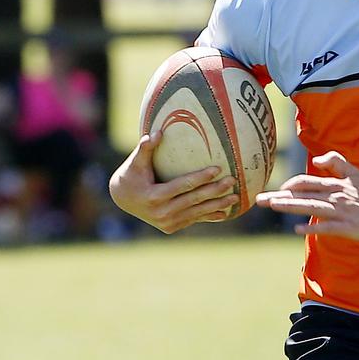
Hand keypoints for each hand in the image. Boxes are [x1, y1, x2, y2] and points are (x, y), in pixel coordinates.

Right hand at [108, 132, 238, 232]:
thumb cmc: (131, 175)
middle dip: (215, 190)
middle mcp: (161, 213)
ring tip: (236, 197)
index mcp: (154, 196)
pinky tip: (225, 212)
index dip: (201, 177)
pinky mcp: (171, 227)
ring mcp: (167, 222)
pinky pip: (194, 220)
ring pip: (197, 213)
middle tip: (233, 180)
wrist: (123, 199)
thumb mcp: (135, 162)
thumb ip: (145, 148)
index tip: (218, 169)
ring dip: (218, 205)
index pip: (182, 185)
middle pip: (194, 200)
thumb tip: (157, 132)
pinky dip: (209, 216)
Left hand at [257, 152, 358, 241]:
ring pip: (312, 208)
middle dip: (280, 197)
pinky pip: (328, 227)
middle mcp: (336, 197)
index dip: (289, 186)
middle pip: (303, 195)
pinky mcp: (350, 228)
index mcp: (336, 185)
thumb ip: (337, 162)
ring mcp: (343, 213)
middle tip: (259, 200)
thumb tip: (317, 159)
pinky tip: (297, 228)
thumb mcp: (355, 174)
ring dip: (291, 207)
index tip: (275, 192)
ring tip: (273, 206)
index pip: (307, 182)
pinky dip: (313, 227)